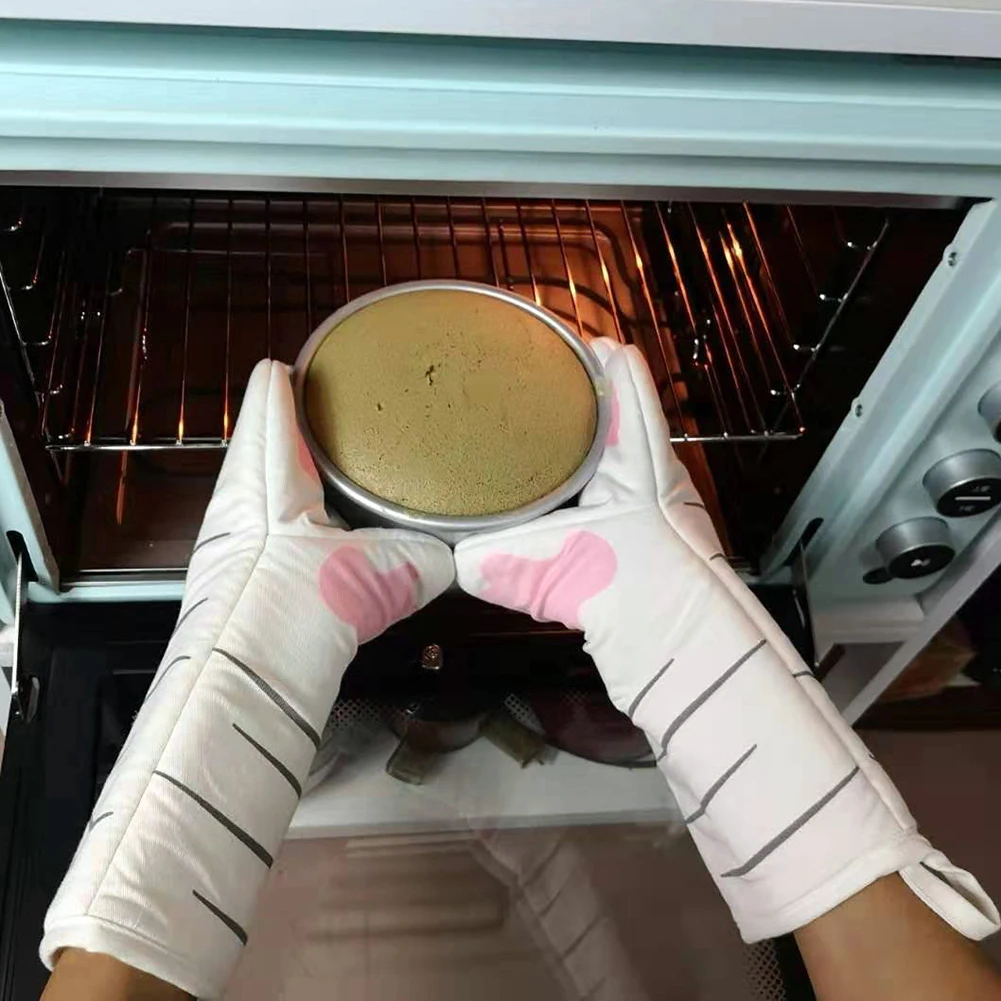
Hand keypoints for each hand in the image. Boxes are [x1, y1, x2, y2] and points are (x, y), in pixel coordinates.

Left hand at [41, 361, 453, 997]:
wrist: (240, 688)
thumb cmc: (286, 620)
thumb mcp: (368, 577)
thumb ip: (415, 561)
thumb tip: (457, 559)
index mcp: (271, 478)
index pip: (272, 400)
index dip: (295, 371)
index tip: (322, 352)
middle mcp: (244, 498)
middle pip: (266, 432)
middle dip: (303, 412)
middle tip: (349, 396)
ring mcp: (235, 534)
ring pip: (266, 476)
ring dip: (297, 461)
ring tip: (344, 447)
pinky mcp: (239, 571)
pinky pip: (273, 518)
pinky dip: (298, 505)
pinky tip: (329, 521)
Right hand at [456, 338, 997, 942]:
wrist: (698, 664)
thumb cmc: (645, 595)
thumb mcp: (567, 569)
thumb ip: (507, 563)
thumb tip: (454, 563)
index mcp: (640, 460)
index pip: (626, 379)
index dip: (592, 348)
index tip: (550, 332)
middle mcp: (652, 476)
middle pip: (617, 413)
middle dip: (570, 395)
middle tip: (513, 386)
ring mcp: (651, 513)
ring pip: (608, 461)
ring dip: (571, 448)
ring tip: (515, 436)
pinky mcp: (641, 552)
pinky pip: (598, 506)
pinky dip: (569, 496)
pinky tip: (536, 506)